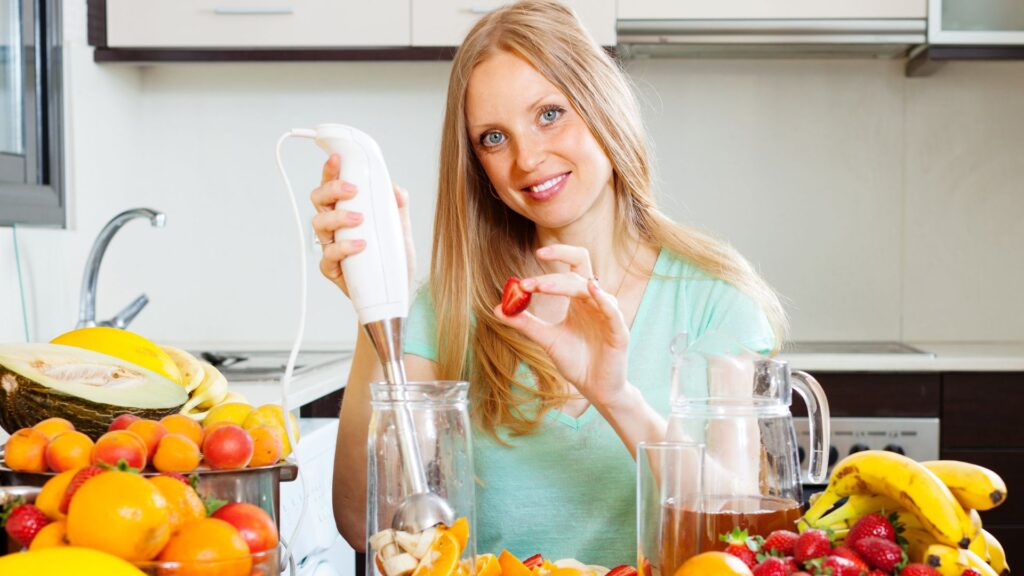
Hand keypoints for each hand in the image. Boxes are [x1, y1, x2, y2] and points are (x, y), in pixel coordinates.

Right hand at [311, 154, 415, 296]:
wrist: (396, 293)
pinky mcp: (332, 269)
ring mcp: (330, 247)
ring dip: (338, 217)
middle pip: (318, 199)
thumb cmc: (393, 259)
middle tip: (352, 189)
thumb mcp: (401, 230)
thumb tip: (396, 189)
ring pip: (318, 224)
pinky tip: (360, 245)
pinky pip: (327, 256)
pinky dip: (343, 248)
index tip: (337, 158)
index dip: (330, 170)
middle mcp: (334, 226)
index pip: (333, 185)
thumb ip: (399, 207)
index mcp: (346, 211)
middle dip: (332, 189)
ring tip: (360, 219)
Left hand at [493, 244, 629, 408]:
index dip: (556, 256)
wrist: (595, 388)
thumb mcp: (547, 339)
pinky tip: (591, 289)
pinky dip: (602, 298)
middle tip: (526, 285)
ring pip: (589, 289)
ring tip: (542, 288)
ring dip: (564, 286)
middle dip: (551, 276)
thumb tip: (497, 308)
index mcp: (580, 298)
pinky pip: (612, 311)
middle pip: (579, 271)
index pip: (572, 265)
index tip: (533, 260)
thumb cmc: (576, 361)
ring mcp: (609, 314)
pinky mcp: (619, 331)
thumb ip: (525, 323)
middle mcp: (596, 300)